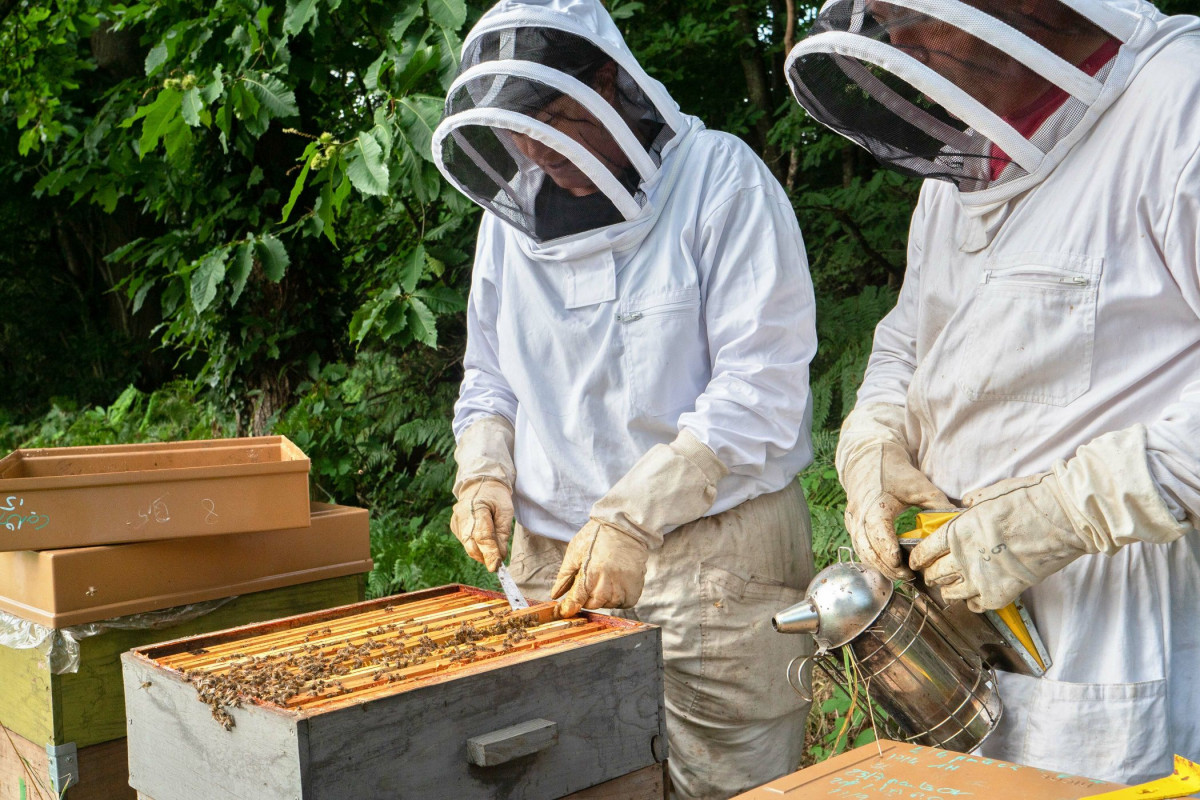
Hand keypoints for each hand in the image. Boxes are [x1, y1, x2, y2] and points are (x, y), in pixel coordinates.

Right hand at [450, 478, 514, 571]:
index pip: (482, 536)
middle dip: (485, 556)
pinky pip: (466, 542)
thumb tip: (500, 557)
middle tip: (498, 563)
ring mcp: (455, 521)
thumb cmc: (496, 497)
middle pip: (471, 544)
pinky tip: (483, 538)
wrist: (481, 483)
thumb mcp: (506, 511)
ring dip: (481, 552)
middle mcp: (461, 515)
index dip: (490, 553)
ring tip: (493, 547)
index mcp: (476, 507)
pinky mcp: (454, 526)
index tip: (497, 566)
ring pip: (468, 546)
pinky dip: (476, 545)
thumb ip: (503, 534)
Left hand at [550, 519, 649, 616]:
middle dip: (587, 598)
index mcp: (592, 570)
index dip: (569, 607)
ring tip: (603, 580)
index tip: (564, 611)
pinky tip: (615, 584)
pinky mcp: (636, 585)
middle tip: (588, 584)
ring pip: (609, 604)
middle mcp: (609, 580)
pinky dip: (619, 598)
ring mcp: (625, 584)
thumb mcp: (575, 551)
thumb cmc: (597, 535)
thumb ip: (565, 576)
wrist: (625, 526)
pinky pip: (625, 603)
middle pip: (593, 604)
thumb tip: (555, 595)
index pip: (577, 598)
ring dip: (603, 598)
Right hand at [837, 404, 950, 579]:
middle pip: (868, 550)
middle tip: (909, 576)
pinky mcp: (851, 524)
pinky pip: (859, 547)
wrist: (867, 457)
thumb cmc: (893, 471)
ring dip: (879, 565)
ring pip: (862, 552)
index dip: (889, 554)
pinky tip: (888, 564)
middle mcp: (859, 515)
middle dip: (887, 567)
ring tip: (901, 573)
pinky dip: (872, 558)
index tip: (904, 566)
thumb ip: (938, 504)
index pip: (878, 535)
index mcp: (875, 505)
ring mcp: (852, 521)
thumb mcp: (919, 485)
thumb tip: (959, 522)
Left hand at [909, 473, 1087, 611]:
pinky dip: (974, 603)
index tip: (918, 561)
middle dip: (933, 574)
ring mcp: (982, 579)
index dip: (918, 558)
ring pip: (951, 594)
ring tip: (954, 586)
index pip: (924, 551)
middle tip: (936, 573)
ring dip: (950, 590)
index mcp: (957, 530)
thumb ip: (972, 504)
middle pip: (935, 574)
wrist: (1065, 517)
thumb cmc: (1030, 499)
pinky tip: (976, 596)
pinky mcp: (1002, 594)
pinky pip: (976, 606)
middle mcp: (964, 556)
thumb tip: (965, 506)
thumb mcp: (991, 494)